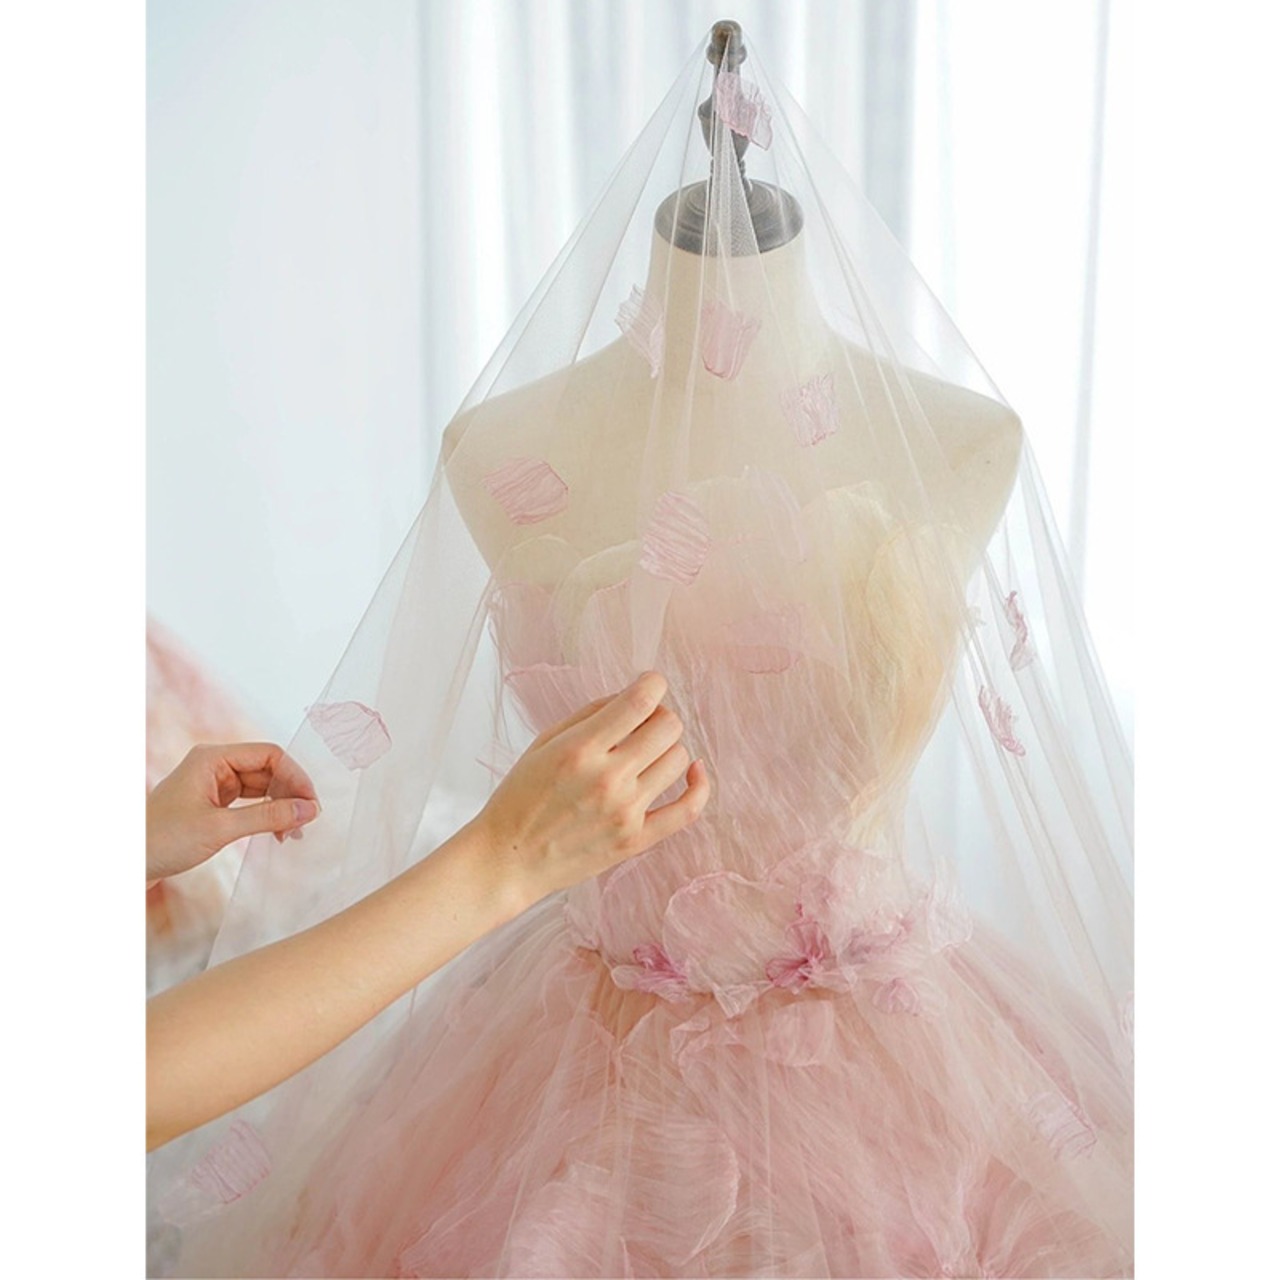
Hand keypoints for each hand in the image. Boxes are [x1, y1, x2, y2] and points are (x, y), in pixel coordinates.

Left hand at [146, 743, 319, 883]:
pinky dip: (265, 815)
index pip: (269, 754)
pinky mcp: (211, 804)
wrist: (124, 864)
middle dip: (289, 794)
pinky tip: (275, 832)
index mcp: (212, 758)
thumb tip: (308, 809)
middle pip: (268, 770)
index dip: (295, 776)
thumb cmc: (162, 841)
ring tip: (291, 833)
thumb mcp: (220, 828)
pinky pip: (249, 802)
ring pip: (261, 787)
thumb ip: (268, 816)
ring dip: (279, 807)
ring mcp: (212, 784)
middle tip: (303, 824)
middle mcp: (214, 765)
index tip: (311, 804)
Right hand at [472, 671, 709, 905]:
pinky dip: (699, 785)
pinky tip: (693, 772)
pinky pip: (689, 809)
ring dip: (668, 748)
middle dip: (659, 716)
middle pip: (668, 727)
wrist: (509, 859)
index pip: (640, 702)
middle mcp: (608, 778)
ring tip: (647, 754)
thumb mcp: (543, 743)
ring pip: (679, 759)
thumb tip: (628, 696)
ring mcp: (626, 811)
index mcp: (580, 749)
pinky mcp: (637, 840)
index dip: (653, 684)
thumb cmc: (519, 799)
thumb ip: (588, 715)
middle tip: (644, 723)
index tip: (650, 684)